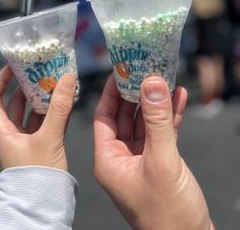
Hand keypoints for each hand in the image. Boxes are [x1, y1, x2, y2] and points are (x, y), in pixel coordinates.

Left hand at [0, 65, 75, 169]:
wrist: (43, 203)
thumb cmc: (38, 173)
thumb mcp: (48, 137)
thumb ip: (60, 108)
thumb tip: (68, 78)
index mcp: (2, 130)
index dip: (2, 80)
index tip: (14, 66)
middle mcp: (11, 133)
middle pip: (14, 102)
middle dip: (26, 85)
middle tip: (40, 70)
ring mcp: (25, 139)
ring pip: (31, 112)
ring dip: (41, 97)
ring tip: (54, 81)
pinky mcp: (39, 145)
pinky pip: (44, 122)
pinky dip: (52, 111)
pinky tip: (64, 101)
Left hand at [94, 74, 213, 229]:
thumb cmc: (167, 213)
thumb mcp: (161, 160)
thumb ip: (157, 121)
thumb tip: (152, 83)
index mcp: (109, 159)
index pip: (103, 117)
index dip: (109, 92)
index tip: (118, 70)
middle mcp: (121, 158)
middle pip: (124, 116)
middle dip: (134, 93)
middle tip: (143, 68)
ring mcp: (141, 160)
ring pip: (145, 123)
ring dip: (154, 102)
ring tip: (163, 77)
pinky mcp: (160, 163)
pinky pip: (162, 133)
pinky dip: (170, 116)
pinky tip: (179, 97)